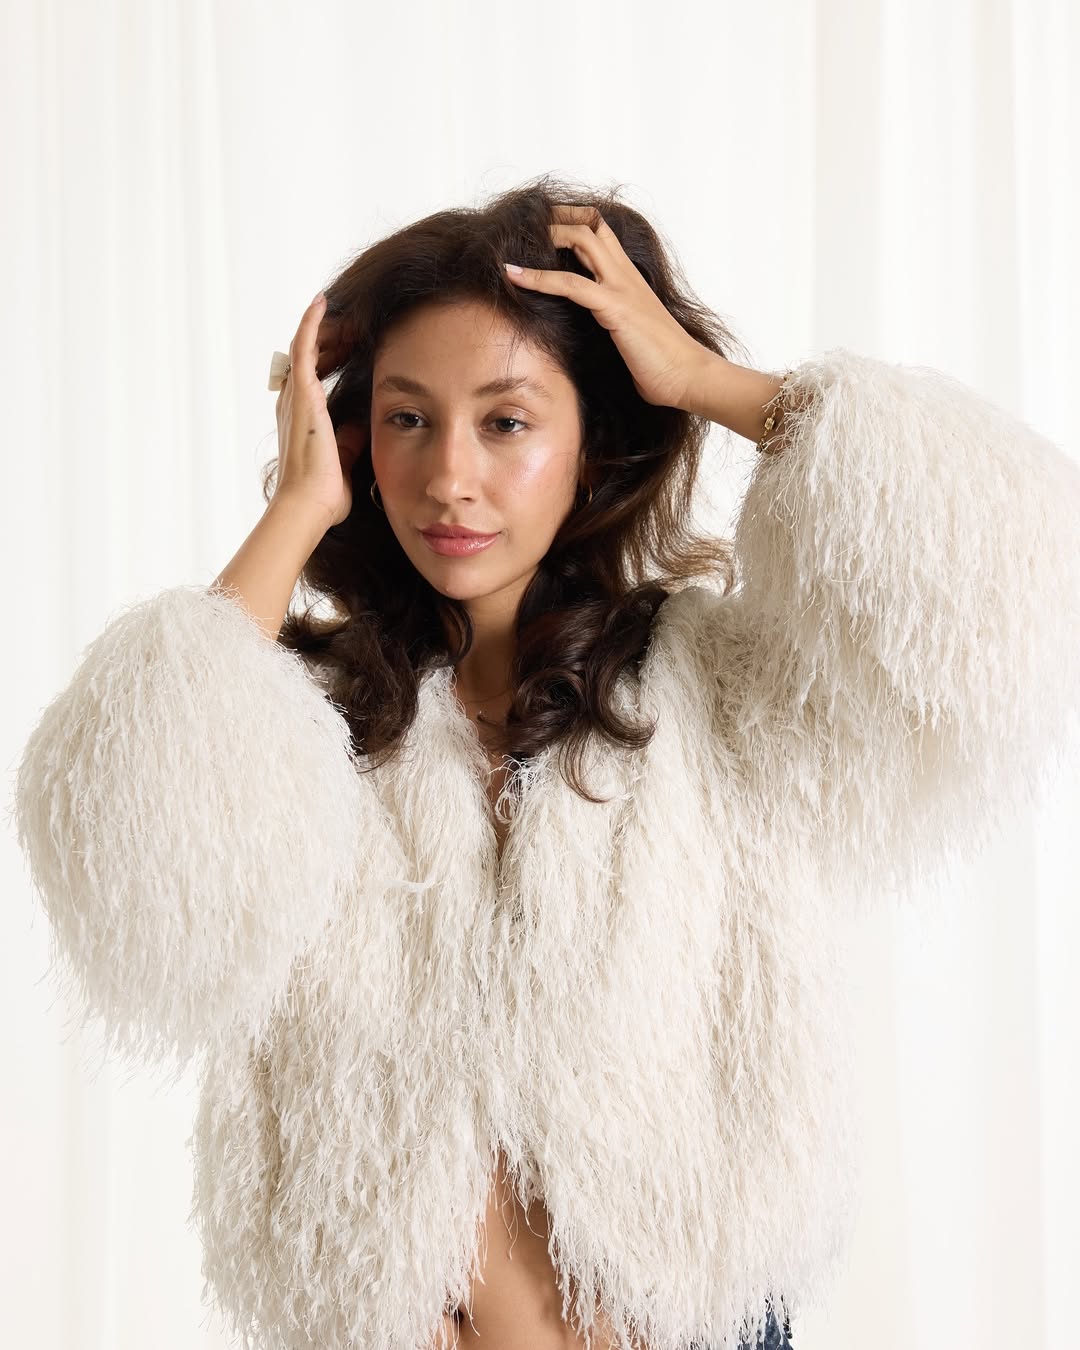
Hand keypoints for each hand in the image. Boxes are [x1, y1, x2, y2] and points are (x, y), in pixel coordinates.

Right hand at [273, 292, 367, 527]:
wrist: (310, 504)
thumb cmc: (325, 494)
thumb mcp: (343, 460)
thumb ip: (348, 441)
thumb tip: (358, 426)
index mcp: (302, 418)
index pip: (313, 377)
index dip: (330, 360)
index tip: (350, 351)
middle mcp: (293, 403)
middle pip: (310, 357)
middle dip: (332, 340)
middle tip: (355, 329)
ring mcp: (296, 396)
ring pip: (308, 347)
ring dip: (328, 329)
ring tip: (348, 316)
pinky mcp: (302, 392)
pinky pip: (304, 346)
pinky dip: (312, 322)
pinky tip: (323, 302)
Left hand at [503, 204, 706, 410]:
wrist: (688, 377)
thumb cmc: (662, 363)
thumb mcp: (631, 334)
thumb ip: (612, 323)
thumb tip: (592, 335)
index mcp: (629, 278)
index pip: (600, 233)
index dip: (571, 223)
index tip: (543, 229)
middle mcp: (626, 274)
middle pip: (589, 224)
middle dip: (555, 218)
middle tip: (524, 225)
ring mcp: (621, 287)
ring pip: (581, 239)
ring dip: (546, 235)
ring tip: (513, 241)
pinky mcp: (614, 307)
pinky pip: (571, 283)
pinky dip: (539, 277)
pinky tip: (514, 276)